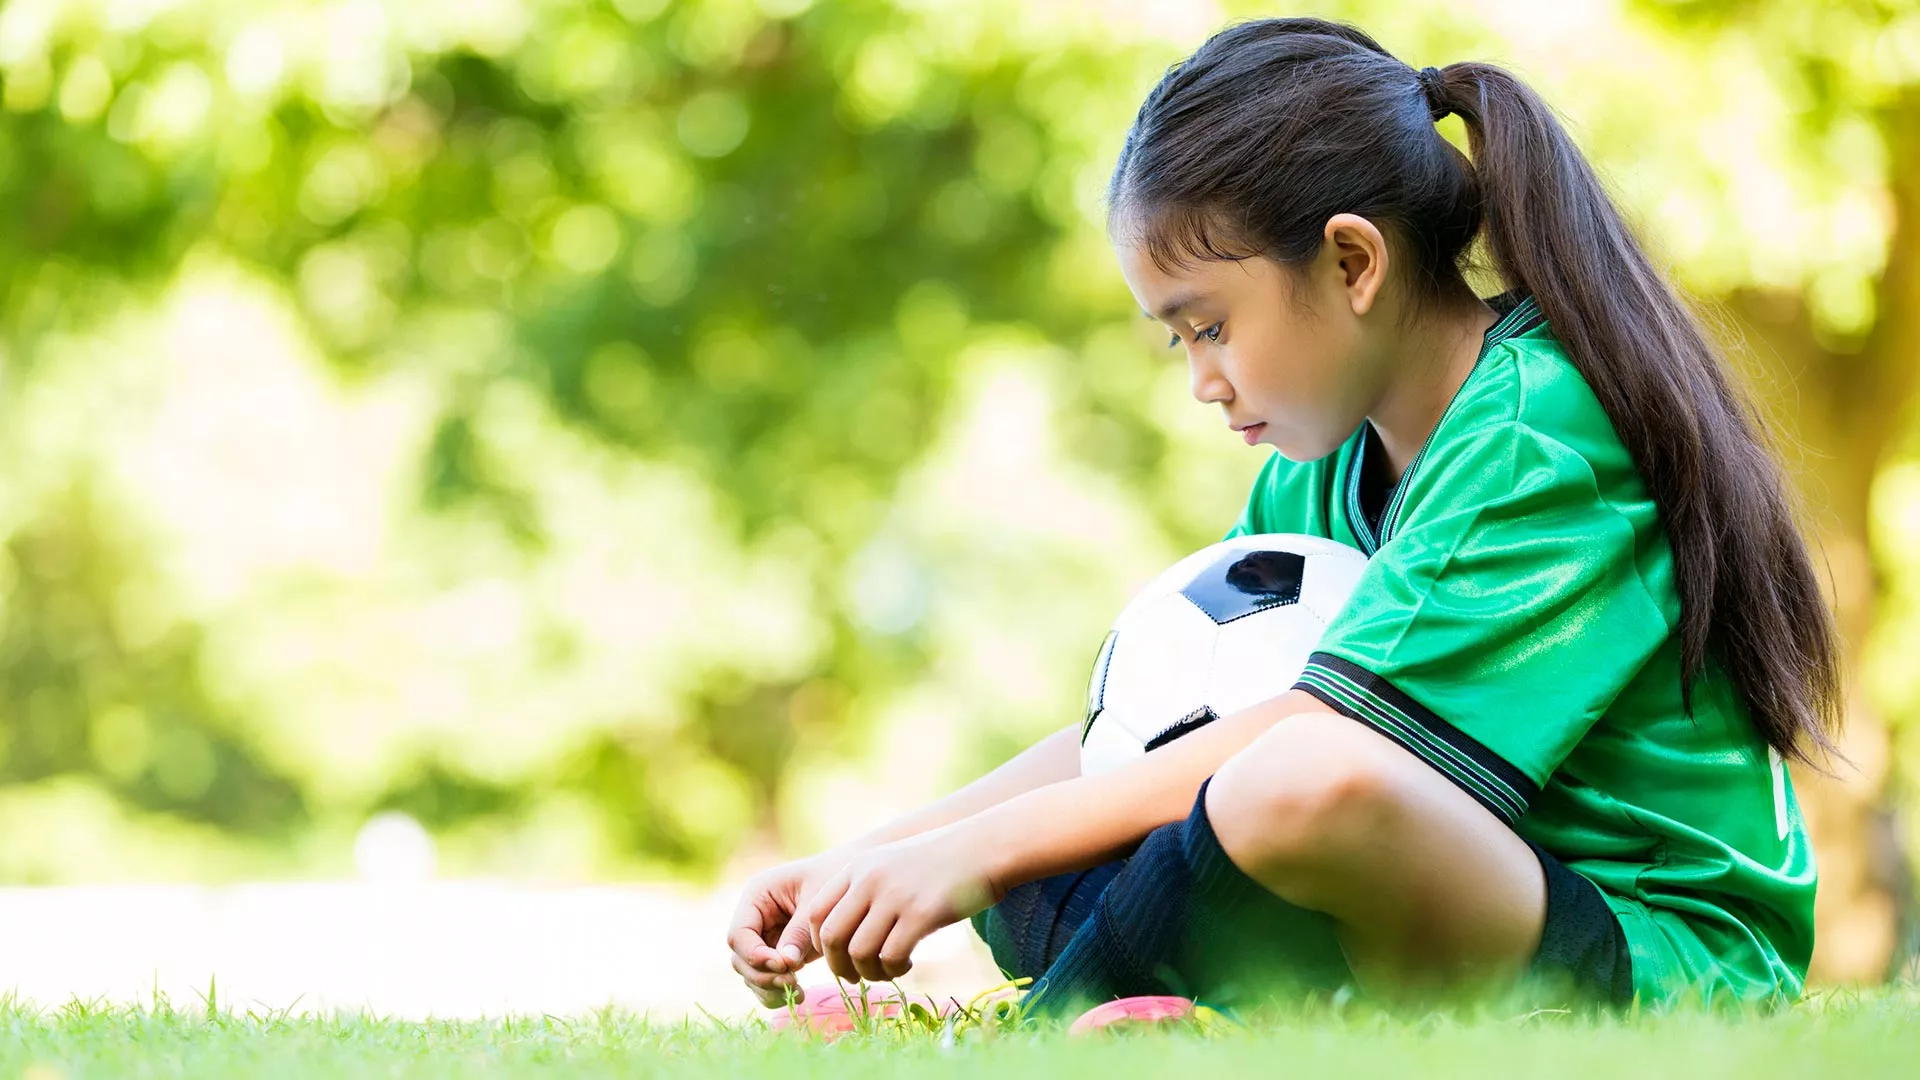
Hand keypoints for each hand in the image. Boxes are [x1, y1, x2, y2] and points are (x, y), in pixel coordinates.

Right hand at [726, 850, 849, 1007]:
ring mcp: (763, 937)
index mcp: (757, 895)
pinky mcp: (776, 953)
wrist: (854, 883)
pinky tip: (799, 995)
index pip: (739, 934)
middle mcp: (753, 918)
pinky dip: (777, 992)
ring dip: (770, 988)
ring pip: (750, 974)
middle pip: (740, 958)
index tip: (784, 966)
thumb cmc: (834, 880)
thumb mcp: (817, 902)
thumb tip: (786, 963)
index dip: (755, 955)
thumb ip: (799, 932)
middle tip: (793, 982)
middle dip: (763, 975)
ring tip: (799, 992)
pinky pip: (766, 979)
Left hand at [806, 823, 1006, 984]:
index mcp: (858, 867)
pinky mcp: (922, 913)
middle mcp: (870, 879)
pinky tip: (908, 965)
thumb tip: (844, 936)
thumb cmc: (940, 861)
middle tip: (854, 977)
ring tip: (886, 972)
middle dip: (838, 966)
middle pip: (831, 936)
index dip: (820, 944)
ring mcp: (895, 895)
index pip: (815, 912)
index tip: (838, 956)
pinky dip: (894, 971)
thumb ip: (865, 889)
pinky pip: (892, 957)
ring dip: (869, 973)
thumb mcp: (892, 863)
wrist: (985, 846)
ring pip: (859, 952)